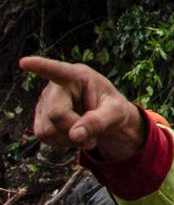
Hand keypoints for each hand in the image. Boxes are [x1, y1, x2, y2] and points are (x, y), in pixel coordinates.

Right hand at [19, 56, 145, 159]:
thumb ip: (98, 122)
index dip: (40, 66)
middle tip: (92, 137)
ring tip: (85, 132)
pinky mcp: (39, 117)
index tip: (25, 62)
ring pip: (47, 129)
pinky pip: (44, 136)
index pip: (57, 70)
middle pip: (56, 114)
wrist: (106, 117)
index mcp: (78, 76)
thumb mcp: (116, 113)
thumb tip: (74, 135)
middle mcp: (55, 86)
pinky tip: (73, 134)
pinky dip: (61, 142)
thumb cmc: (113, 108)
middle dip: (75, 130)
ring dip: (69, 139)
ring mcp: (44, 101)